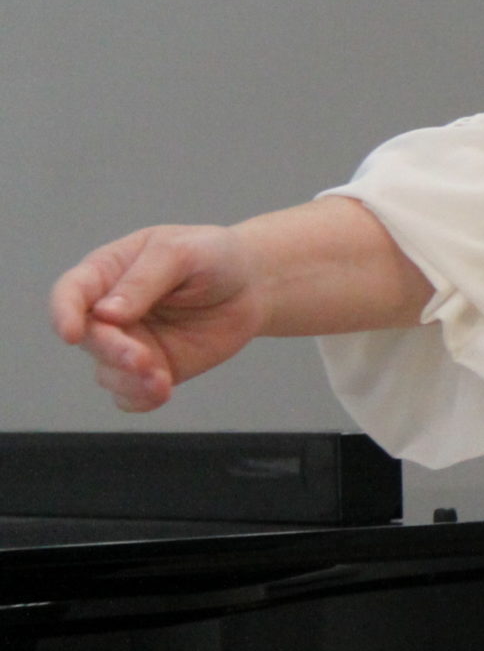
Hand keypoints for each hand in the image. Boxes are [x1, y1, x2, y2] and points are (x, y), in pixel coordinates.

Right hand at [50, 225, 269, 411]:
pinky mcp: (150, 370)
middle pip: (91, 339)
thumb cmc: (213, 256)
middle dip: (113, 352)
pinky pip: (130, 395)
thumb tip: (106, 314)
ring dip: (130, 380)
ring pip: (108, 372)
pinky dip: (140, 398)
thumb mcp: (183, 251)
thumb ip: (146, 278)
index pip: (71, 292)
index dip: (63, 312)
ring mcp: (129, 343)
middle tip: (143, 359)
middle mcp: (108, 312)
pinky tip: (162, 392)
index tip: (72, 334)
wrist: (253, 285)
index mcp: (108, 272)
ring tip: (162, 380)